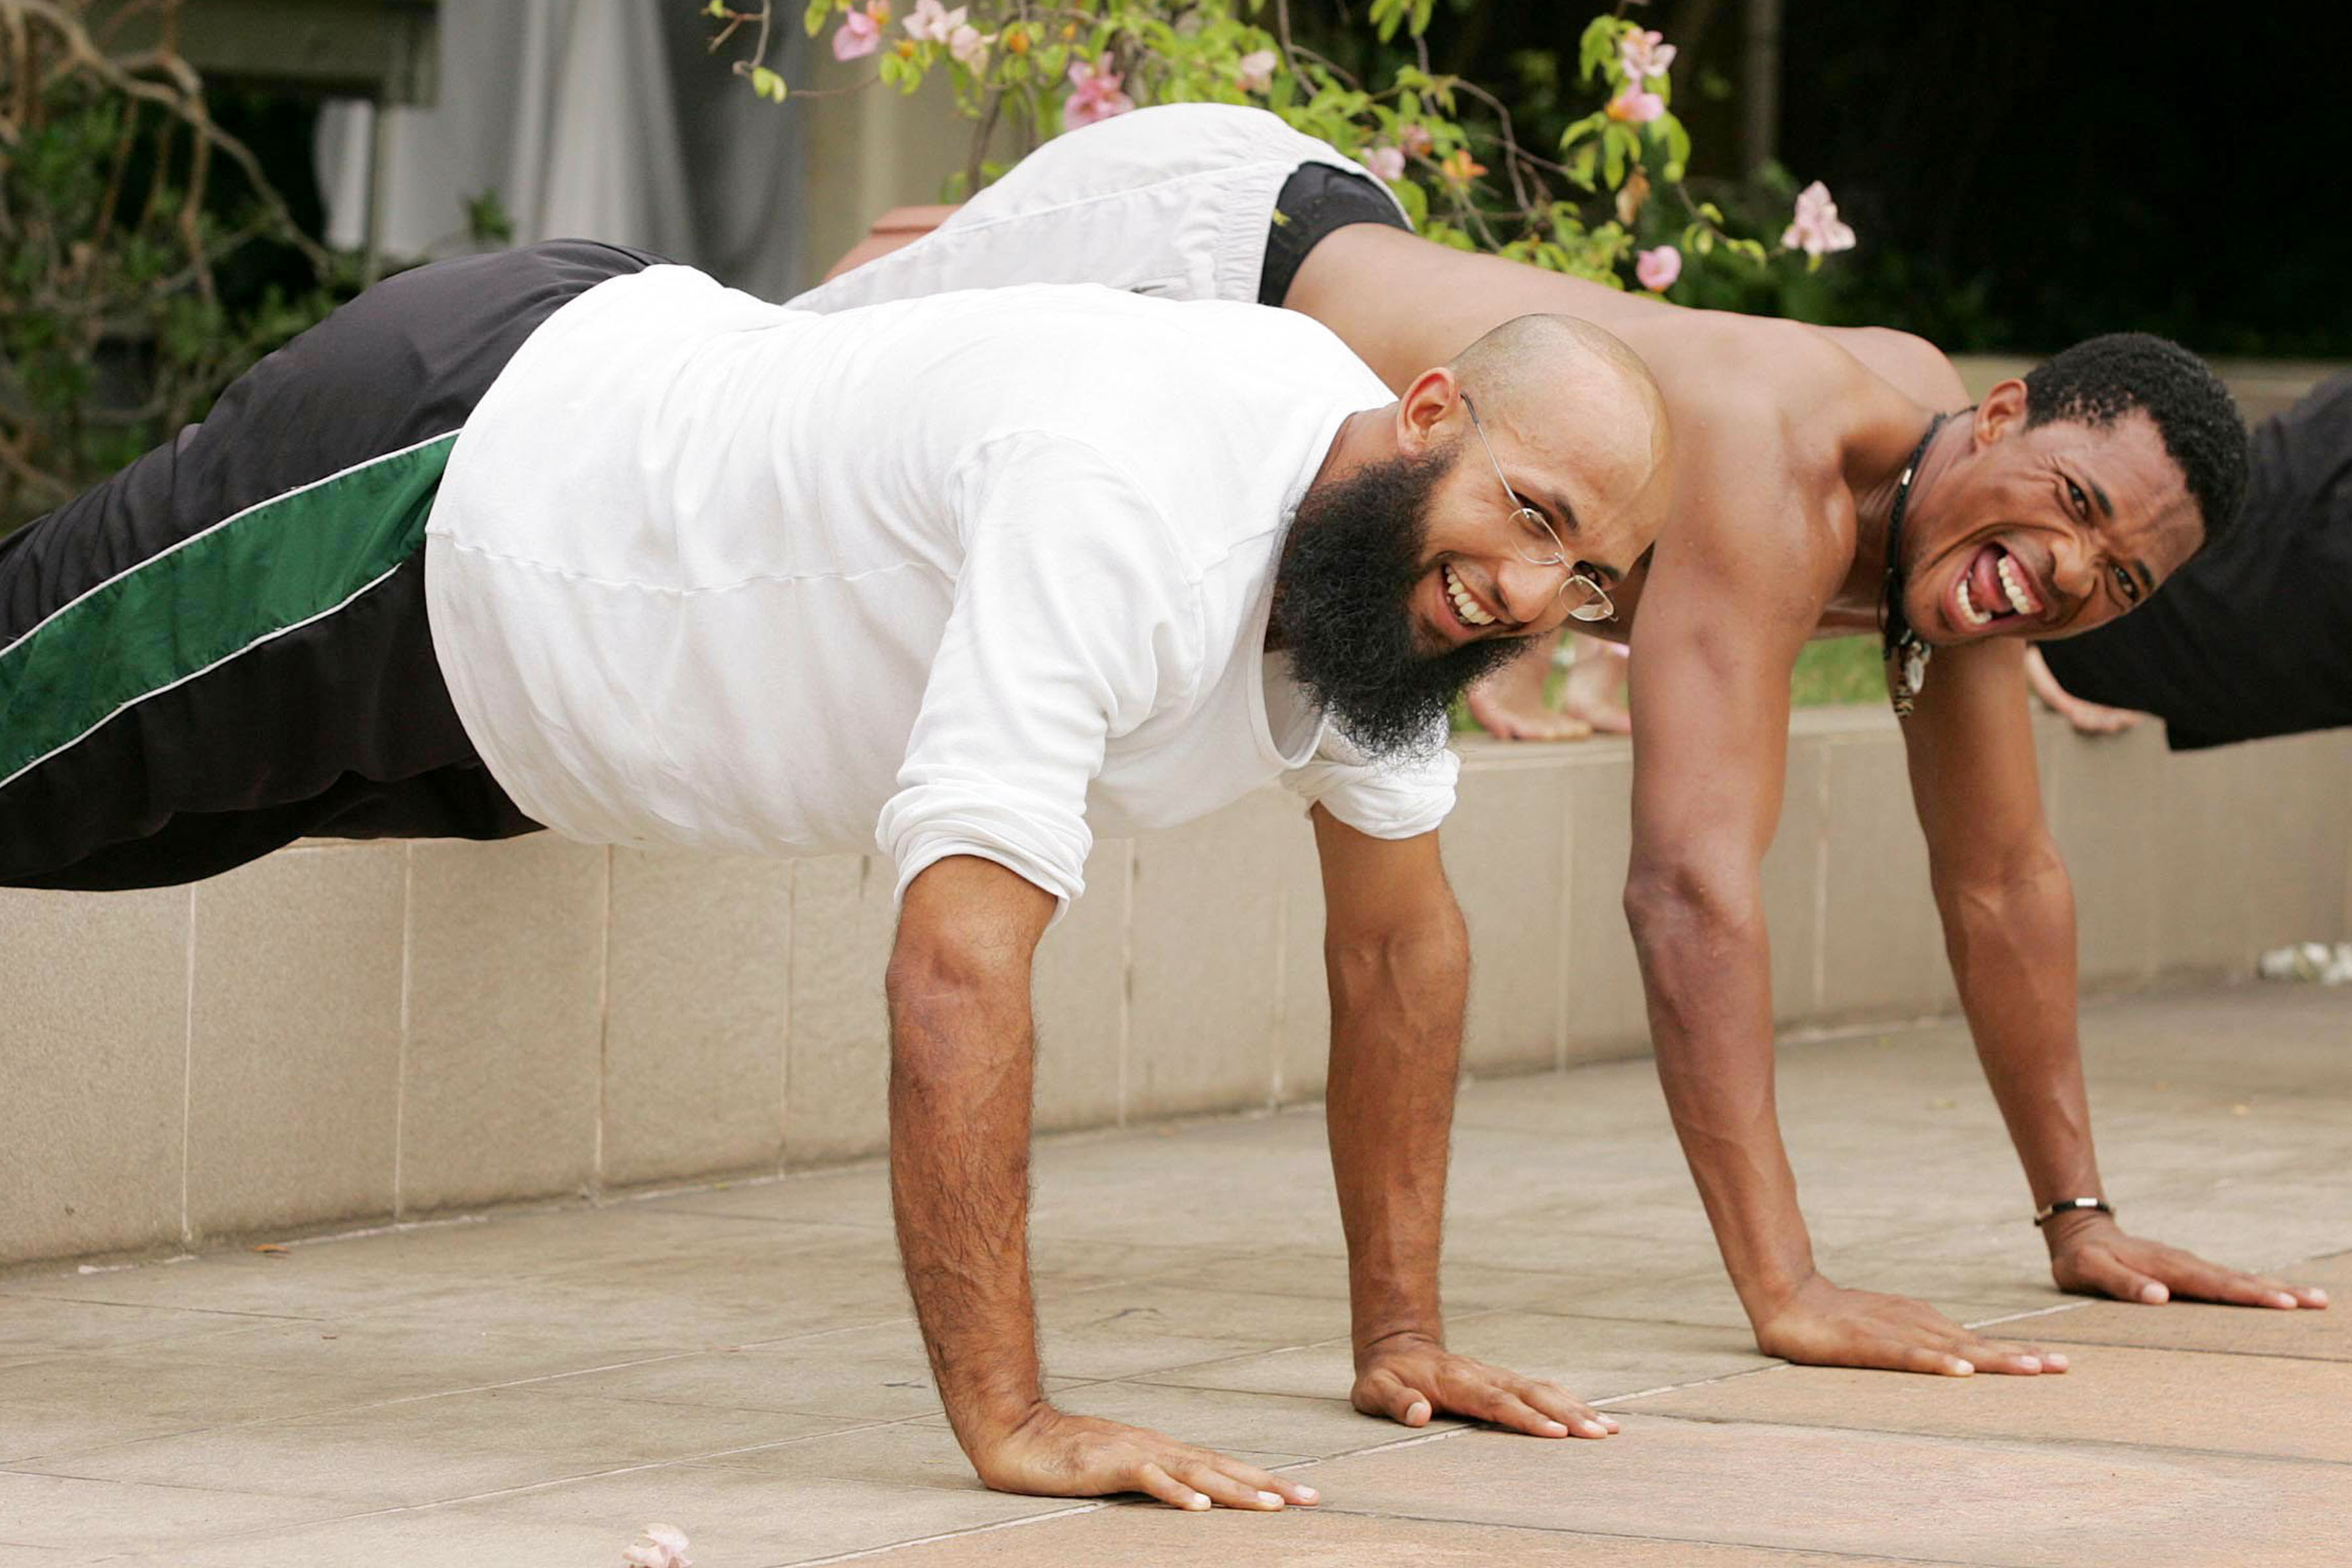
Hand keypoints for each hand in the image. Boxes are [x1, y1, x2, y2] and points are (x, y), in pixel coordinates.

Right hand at [965, 1402, 1319, 1511]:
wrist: (1018, 1434)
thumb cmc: (1067, 1455)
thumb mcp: (1119, 1469)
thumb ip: (1153, 1479)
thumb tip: (1190, 1497)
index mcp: (1163, 1451)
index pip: (1222, 1466)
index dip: (1262, 1480)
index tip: (1300, 1495)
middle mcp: (1158, 1448)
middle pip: (1222, 1468)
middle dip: (1268, 1485)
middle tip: (1310, 1500)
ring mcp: (1135, 1454)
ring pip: (1196, 1473)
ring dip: (1236, 1491)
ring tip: (1272, 1507)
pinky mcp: (1109, 1465)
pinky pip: (1149, 1480)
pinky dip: (1177, 1493)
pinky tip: (1199, 1507)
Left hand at [1351, 1331, 1618, 1437]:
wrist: (1397, 1347)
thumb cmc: (1386, 1377)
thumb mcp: (1375, 1390)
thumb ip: (1396, 1401)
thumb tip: (1420, 1413)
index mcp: (1457, 1382)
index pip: (1496, 1402)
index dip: (1526, 1418)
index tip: (1556, 1434)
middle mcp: (1484, 1376)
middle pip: (1532, 1395)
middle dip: (1568, 1414)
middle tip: (1601, 1434)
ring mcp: (1497, 1377)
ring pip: (1543, 1390)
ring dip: (1576, 1408)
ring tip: (1609, 1429)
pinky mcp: (1505, 1382)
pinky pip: (1542, 1390)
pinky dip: (1569, 1402)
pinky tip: (1593, 1416)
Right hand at [1751, 1272, 2064, 1375]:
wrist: (1788, 1298)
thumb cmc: (1838, 1320)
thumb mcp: (1887, 1332)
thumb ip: (1918, 1345)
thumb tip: (1956, 1362)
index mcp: (1923, 1324)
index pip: (1977, 1343)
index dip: (2016, 1354)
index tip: (2055, 1364)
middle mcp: (1916, 1325)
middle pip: (1975, 1345)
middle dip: (2020, 1357)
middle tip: (2061, 1367)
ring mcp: (1893, 1331)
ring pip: (1951, 1348)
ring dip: (1992, 1360)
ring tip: (2030, 1370)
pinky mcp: (1867, 1342)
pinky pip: (1906, 1355)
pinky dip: (1936, 1363)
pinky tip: (1959, 1372)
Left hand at [2044, 1211, 2329, 1309]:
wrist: (2081, 1233)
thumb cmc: (2082, 1259)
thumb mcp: (2089, 1271)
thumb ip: (2122, 1283)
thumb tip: (2159, 1297)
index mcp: (2166, 1268)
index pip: (2214, 1285)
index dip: (2249, 1295)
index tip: (2284, 1304)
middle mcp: (2185, 1264)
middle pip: (2238, 1281)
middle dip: (2279, 1292)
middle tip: (2319, 1302)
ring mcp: (2189, 1266)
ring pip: (2238, 1279)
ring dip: (2276, 1289)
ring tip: (2314, 1299)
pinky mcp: (2189, 1270)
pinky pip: (2228, 1280)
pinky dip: (2255, 1287)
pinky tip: (2277, 1296)